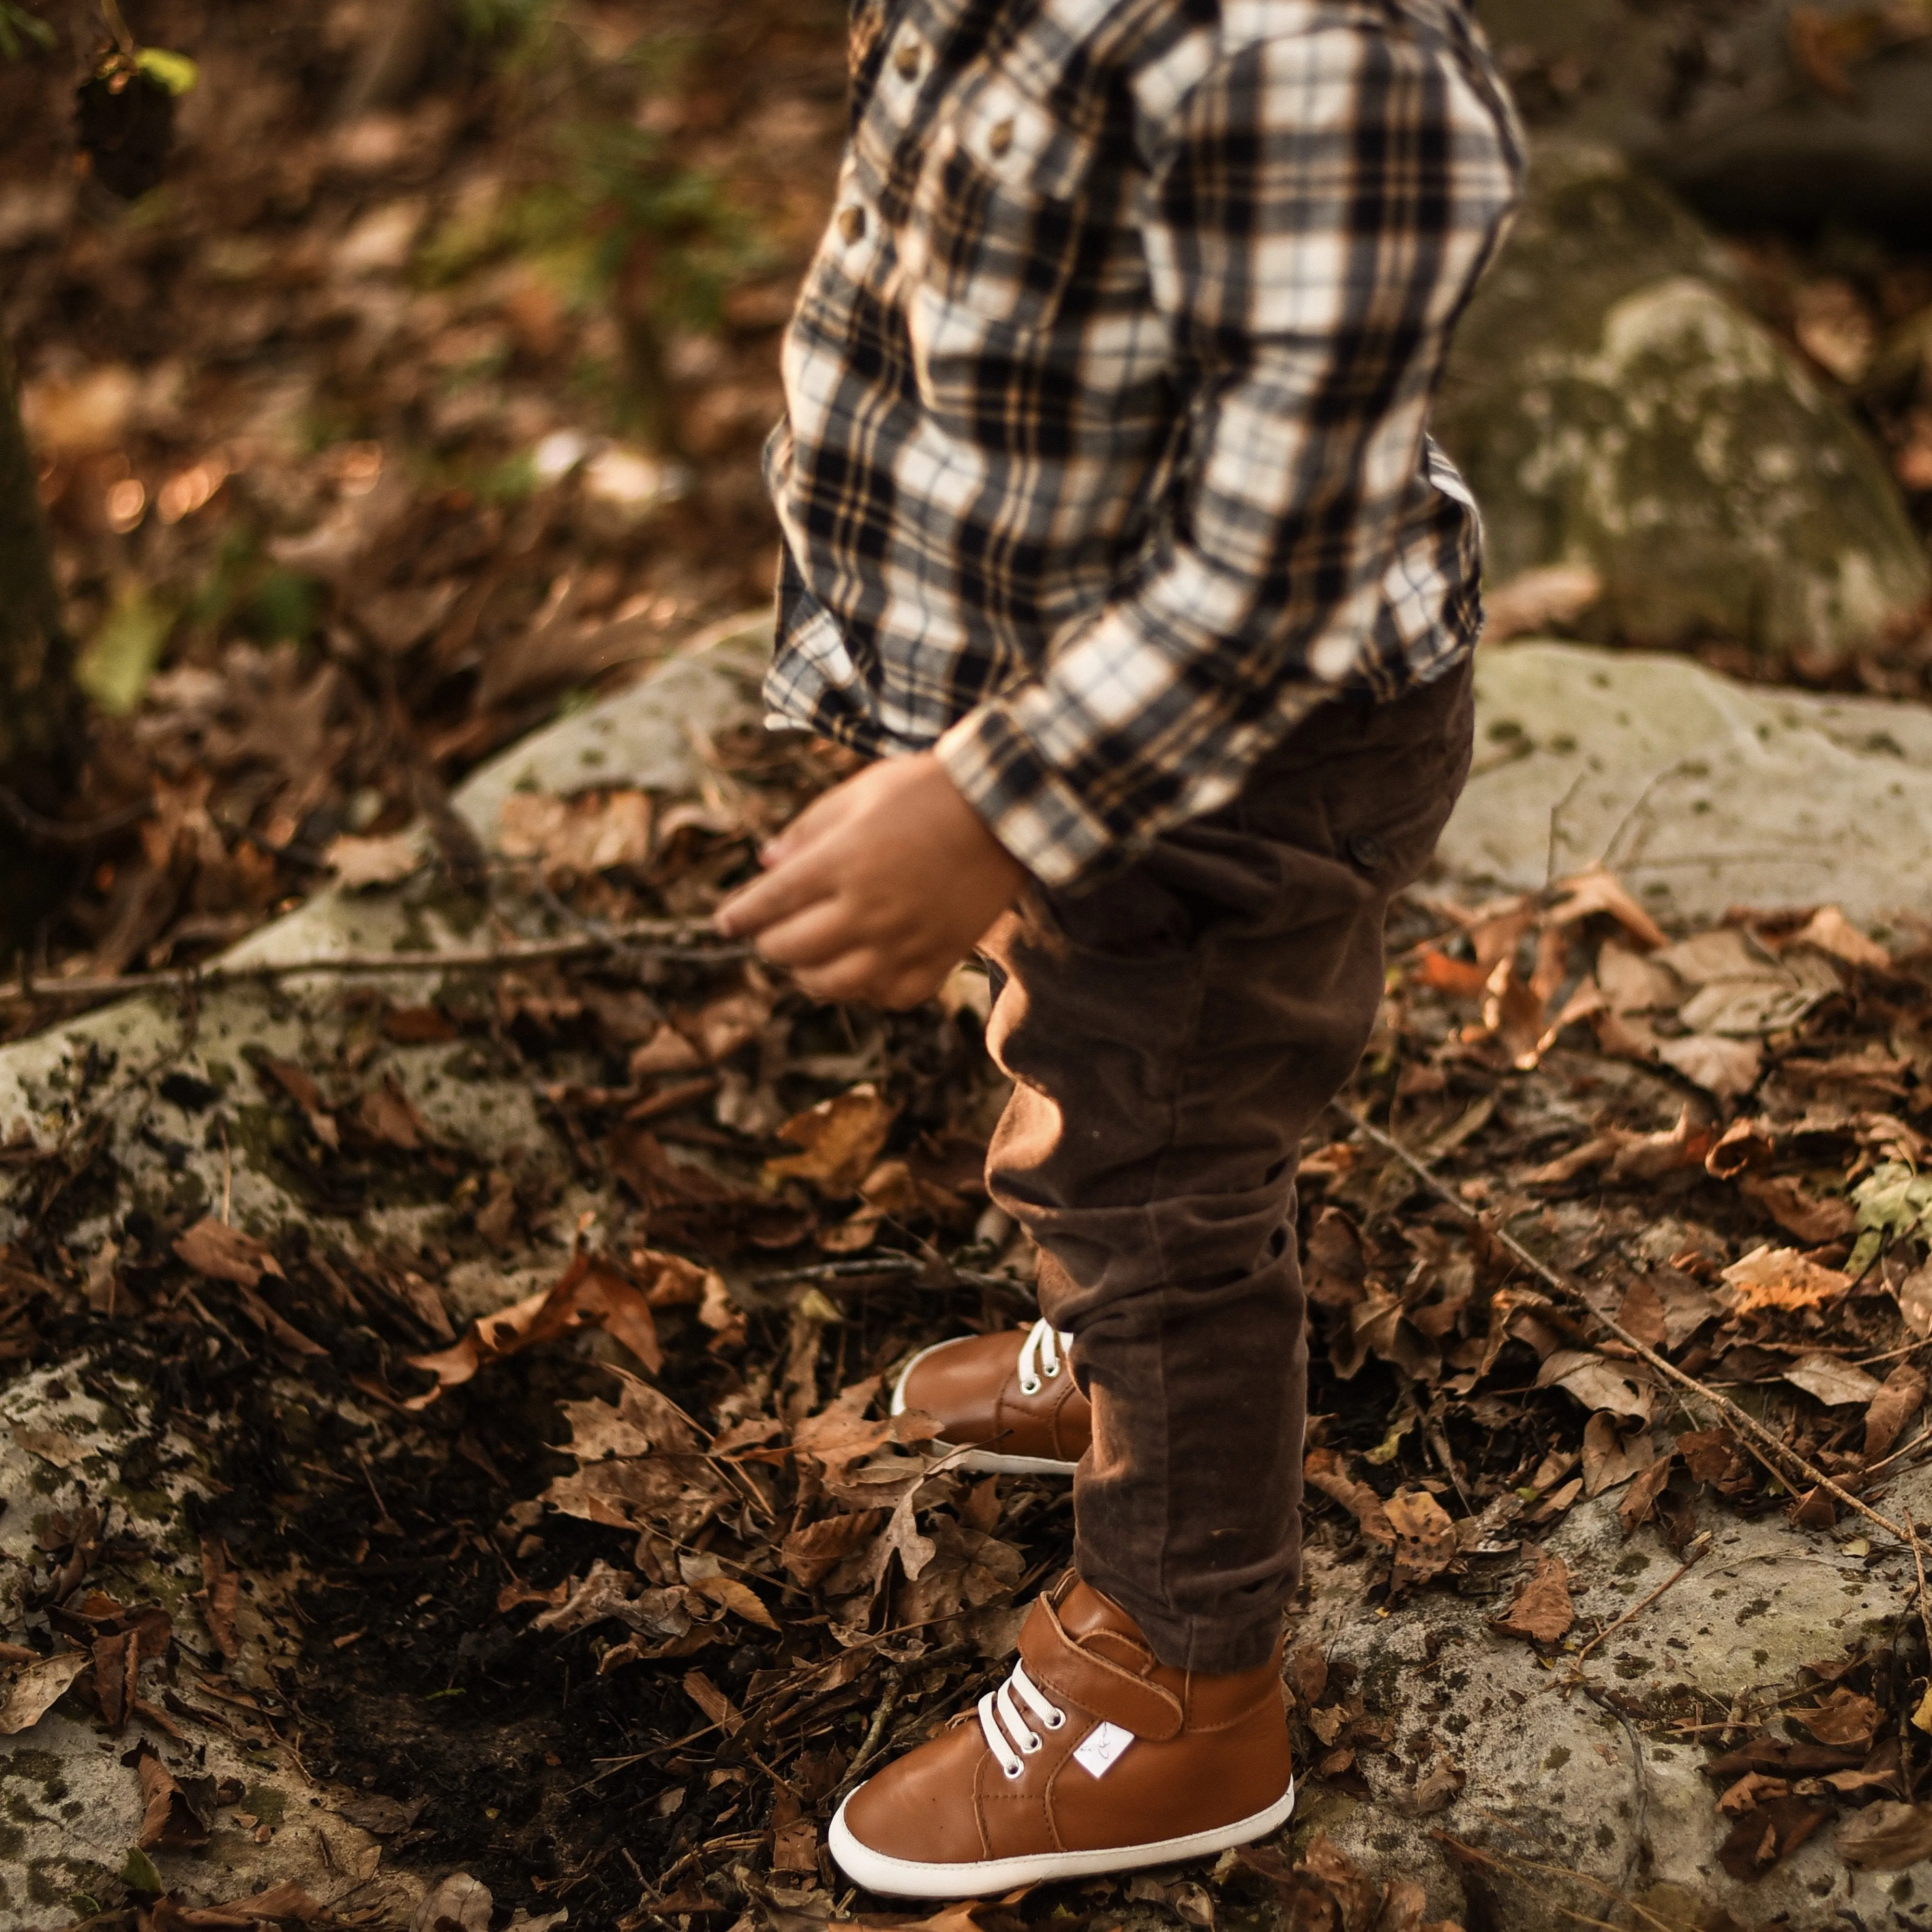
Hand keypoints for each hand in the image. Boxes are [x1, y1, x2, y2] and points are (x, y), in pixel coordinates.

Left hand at [714, 753, 1026, 1007]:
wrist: (1006, 809)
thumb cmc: (927, 790)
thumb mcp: (859, 791)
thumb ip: (808, 830)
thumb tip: (765, 863)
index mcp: (841, 862)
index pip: (767, 904)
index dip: (739, 917)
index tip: (726, 923)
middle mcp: (867, 909)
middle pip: (790, 950)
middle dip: (769, 943)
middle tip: (769, 933)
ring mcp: (904, 940)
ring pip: (833, 985)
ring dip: (810, 974)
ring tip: (809, 959)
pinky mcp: (938, 958)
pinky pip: (889, 996)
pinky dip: (868, 989)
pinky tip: (863, 969)